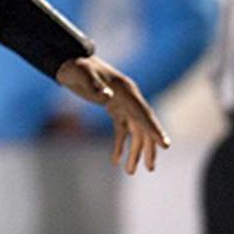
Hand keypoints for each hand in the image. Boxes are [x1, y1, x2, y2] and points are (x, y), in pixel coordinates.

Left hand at [56, 56, 169, 173]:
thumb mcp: (83, 75)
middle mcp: (128, 97)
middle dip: (148, 146)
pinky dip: (120, 144)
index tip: (165, 146)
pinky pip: (121, 129)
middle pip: (144, 125)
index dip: (154, 130)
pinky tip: (116, 160)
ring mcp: (122, 102)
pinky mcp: (113, 106)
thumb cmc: (77, 67)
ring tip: (131, 171)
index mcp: (126, 90)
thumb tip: (107, 96)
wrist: (69, 61)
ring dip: (134, 150)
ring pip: (134, 130)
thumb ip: (94, 85)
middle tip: (150, 168)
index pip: (143, 113)